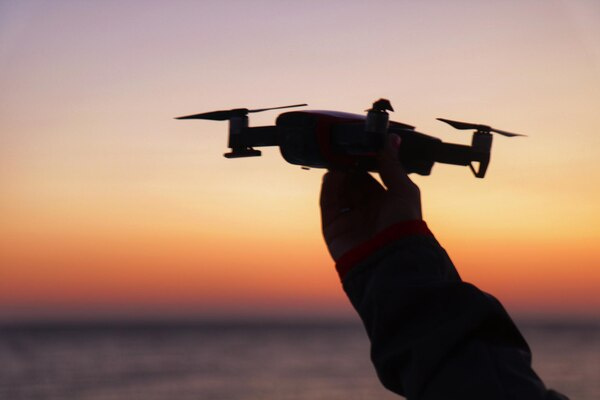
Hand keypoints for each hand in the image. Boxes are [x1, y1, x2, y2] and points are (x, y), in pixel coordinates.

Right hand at [320, 134, 421, 260]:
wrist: (389, 258)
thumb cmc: (404, 225)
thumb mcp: (403, 189)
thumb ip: (392, 164)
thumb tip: (391, 138)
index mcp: (386, 204)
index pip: (371, 178)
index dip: (364, 162)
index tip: (359, 145)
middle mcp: (367, 212)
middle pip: (352, 184)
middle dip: (348, 166)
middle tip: (343, 148)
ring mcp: (350, 220)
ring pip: (338, 192)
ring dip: (337, 175)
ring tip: (336, 158)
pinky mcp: (333, 229)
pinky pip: (328, 205)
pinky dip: (328, 188)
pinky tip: (331, 173)